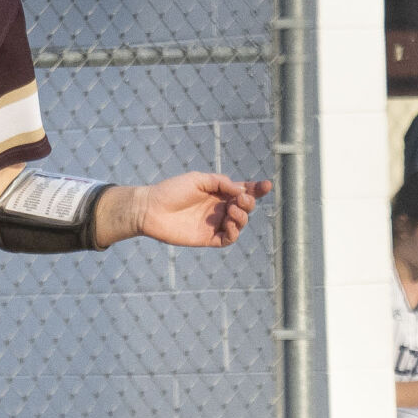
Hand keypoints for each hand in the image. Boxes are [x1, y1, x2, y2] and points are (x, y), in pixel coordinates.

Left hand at [137, 173, 272, 247]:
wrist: (150, 209)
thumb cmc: (171, 190)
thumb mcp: (198, 179)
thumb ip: (221, 183)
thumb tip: (242, 191)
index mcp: (218, 192)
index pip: (243, 191)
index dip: (257, 189)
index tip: (267, 185)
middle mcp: (219, 208)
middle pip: (245, 208)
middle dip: (248, 204)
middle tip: (238, 201)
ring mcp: (214, 224)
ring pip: (240, 224)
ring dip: (242, 217)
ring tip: (231, 212)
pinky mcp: (207, 238)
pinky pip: (228, 239)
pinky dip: (234, 232)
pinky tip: (229, 224)